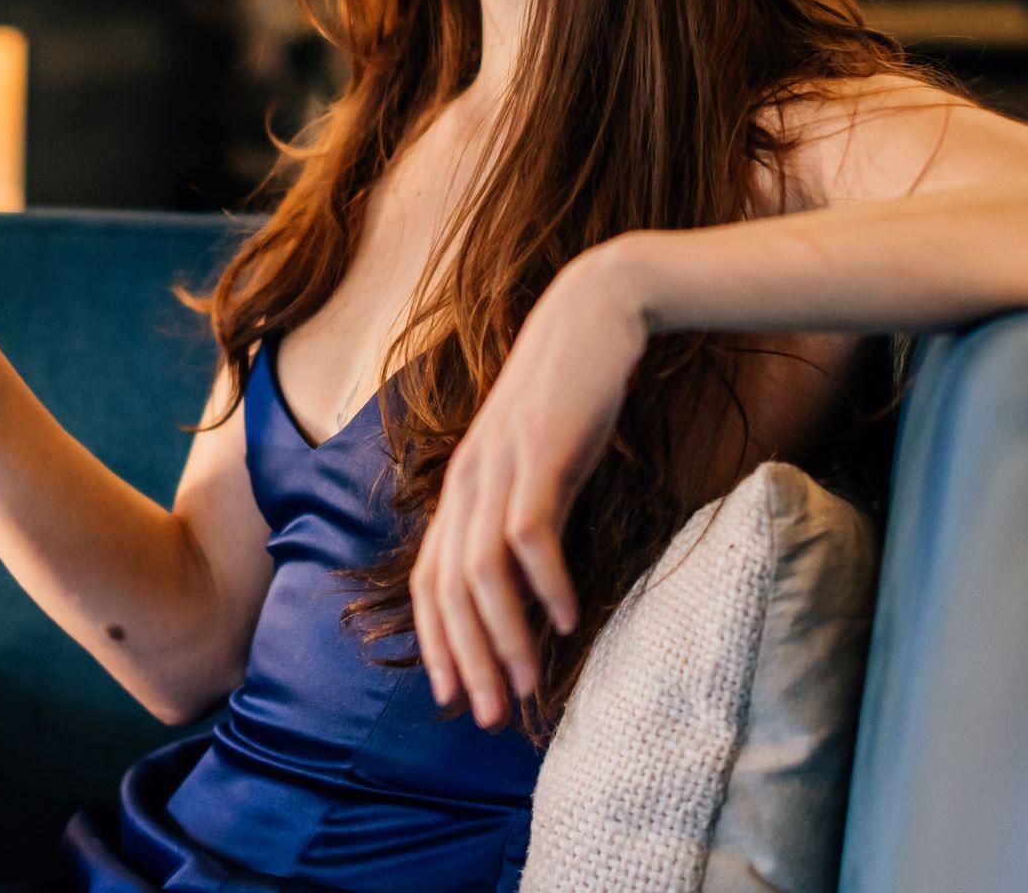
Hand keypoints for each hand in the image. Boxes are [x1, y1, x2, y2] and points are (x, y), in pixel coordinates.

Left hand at [410, 238, 652, 728]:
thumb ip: (527, 515)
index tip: (454, 697)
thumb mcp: (539, 463)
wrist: (596, 313)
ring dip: (503, 634)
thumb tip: (533, 583)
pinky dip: (545, 582)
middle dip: (468, 659)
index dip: (437, 643)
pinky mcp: (538, 451)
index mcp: (461, 487)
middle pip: (450, 589)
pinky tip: (569, 619)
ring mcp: (498, 465)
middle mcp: (466, 480)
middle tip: (489, 715)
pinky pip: (531, 533)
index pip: (430, 581)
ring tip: (526, 683)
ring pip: (482, 571)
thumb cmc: (573, 394)